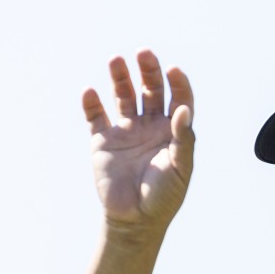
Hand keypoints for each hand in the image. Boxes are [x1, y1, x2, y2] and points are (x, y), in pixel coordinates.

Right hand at [82, 50, 194, 227]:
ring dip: (120, 77)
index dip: (177, 82)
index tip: (173, 70)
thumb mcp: (180, 168)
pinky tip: (90, 92)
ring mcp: (126, 131)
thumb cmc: (163, 196)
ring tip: (116, 61)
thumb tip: (183, 109)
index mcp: (173, 130)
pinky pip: (96, 116)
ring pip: (123, 95)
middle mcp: (150, 125)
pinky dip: (91, 103)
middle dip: (148, 70)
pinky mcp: (103, 141)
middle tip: (143, 53)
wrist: (134, 220)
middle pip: (150, 89)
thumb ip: (184, 139)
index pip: (178, 97)